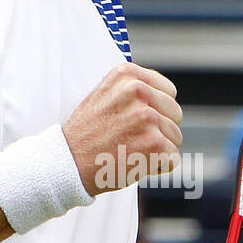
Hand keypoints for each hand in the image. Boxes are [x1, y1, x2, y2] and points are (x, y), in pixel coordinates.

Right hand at [63, 63, 182, 195]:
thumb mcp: (105, 95)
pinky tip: (134, 164)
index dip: (157, 111)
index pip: (169, 92)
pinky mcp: (154, 143)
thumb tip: (167, 95)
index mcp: (127, 75)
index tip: (135, 122)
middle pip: (175, 114)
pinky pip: (173, 158)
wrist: (67, 164)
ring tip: (129, 151)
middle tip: (131, 140)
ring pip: (175, 137)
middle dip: (160, 131)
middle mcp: (138, 91)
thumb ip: (134, 89)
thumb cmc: (87, 134)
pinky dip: (157, 167)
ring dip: (157, 150)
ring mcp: (147, 117)